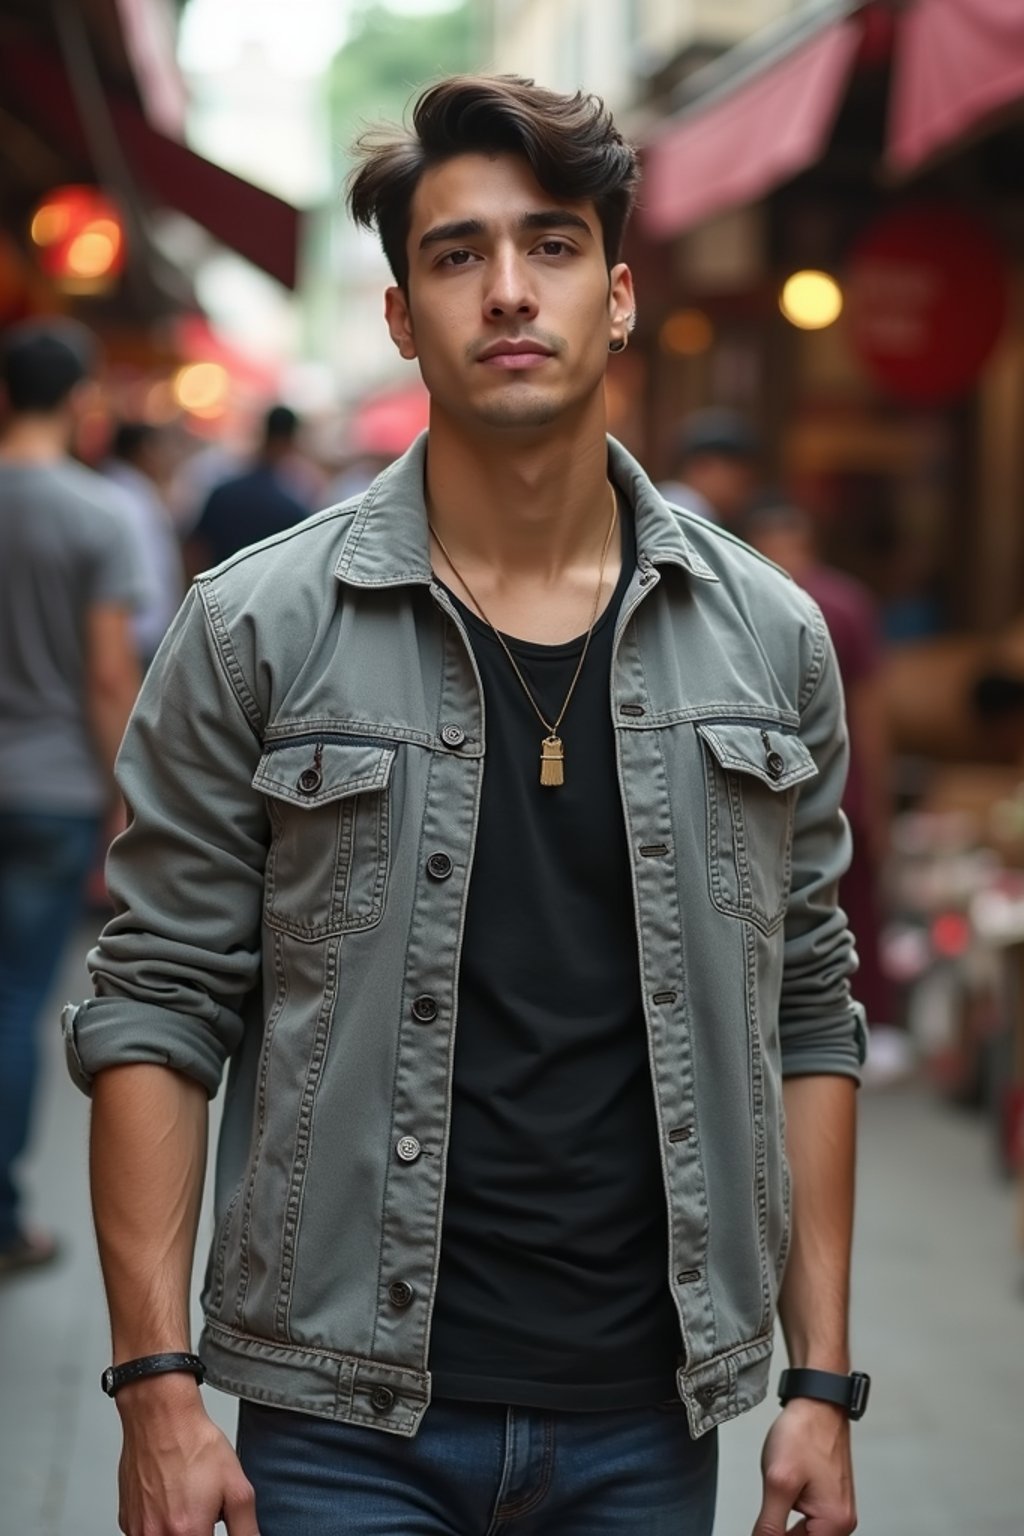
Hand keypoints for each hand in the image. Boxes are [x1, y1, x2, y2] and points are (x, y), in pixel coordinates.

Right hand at [116, 1376, 258, 1534]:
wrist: (160, 1417)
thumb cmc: (194, 1445)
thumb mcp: (237, 1487)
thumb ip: (245, 1529)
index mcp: (188, 1533)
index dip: (211, 1535)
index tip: (211, 1523)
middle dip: (196, 1533)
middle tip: (201, 1510)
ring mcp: (137, 1530)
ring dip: (176, 1531)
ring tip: (185, 1501)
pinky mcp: (126, 1521)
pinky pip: (146, 1533)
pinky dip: (159, 1524)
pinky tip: (169, 1498)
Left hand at [753, 1400, 856, 1534]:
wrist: (816, 1402)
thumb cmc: (804, 1433)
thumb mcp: (778, 1482)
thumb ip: (769, 1524)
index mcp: (834, 1523)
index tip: (762, 1528)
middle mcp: (841, 1520)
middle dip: (780, 1529)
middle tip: (772, 1502)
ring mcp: (836, 1508)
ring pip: (802, 1532)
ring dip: (784, 1521)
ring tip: (779, 1491)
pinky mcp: (829, 1497)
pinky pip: (807, 1518)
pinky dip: (791, 1510)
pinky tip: (784, 1490)